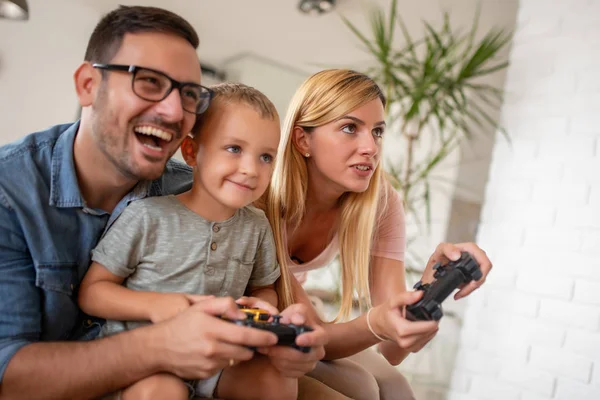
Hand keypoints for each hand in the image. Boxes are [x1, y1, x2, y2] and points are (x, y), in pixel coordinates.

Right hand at [153, 296, 277, 379]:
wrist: (158, 348)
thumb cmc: (181, 324)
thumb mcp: (201, 307)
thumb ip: (224, 304)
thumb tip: (241, 313)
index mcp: (213, 330)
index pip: (245, 335)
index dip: (263, 337)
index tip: (274, 337)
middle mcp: (212, 349)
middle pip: (245, 351)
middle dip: (251, 345)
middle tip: (249, 338)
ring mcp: (209, 364)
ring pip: (236, 360)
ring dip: (237, 352)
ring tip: (226, 342)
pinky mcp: (206, 374)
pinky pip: (224, 367)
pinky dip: (224, 360)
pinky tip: (213, 351)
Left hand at [256, 303, 326, 377]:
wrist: (286, 334)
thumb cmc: (293, 320)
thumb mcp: (295, 311)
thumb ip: (296, 313)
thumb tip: (297, 320)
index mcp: (320, 335)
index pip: (320, 338)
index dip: (310, 340)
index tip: (298, 340)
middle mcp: (318, 351)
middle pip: (304, 356)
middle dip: (285, 351)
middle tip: (270, 345)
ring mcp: (310, 364)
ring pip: (294, 365)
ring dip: (278, 358)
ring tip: (266, 349)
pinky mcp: (300, 372)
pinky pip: (288, 372)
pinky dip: (277, 365)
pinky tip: (271, 356)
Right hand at [371, 291, 438, 352]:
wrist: (379, 325)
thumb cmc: (386, 314)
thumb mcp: (393, 301)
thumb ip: (406, 297)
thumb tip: (420, 294)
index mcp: (402, 330)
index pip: (427, 327)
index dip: (434, 318)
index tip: (434, 311)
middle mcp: (406, 341)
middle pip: (430, 331)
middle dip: (433, 321)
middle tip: (430, 313)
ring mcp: (409, 347)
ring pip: (430, 336)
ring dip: (431, 328)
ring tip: (425, 318)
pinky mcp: (412, 349)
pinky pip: (427, 341)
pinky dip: (427, 333)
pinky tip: (422, 326)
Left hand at [422, 242, 492, 298]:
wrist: (430, 275)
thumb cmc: (436, 260)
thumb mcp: (438, 252)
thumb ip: (447, 249)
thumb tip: (457, 255)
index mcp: (466, 248)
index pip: (481, 255)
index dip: (480, 267)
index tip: (471, 278)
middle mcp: (472, 257)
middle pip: (484, 268)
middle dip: (477, 281)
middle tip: (466, 289)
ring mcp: (472, 267)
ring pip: (481, 278)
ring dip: (471, 288)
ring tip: (460, 293)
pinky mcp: (470, 276)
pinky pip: (475, 284)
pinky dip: (468, 290)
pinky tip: (459, 293)